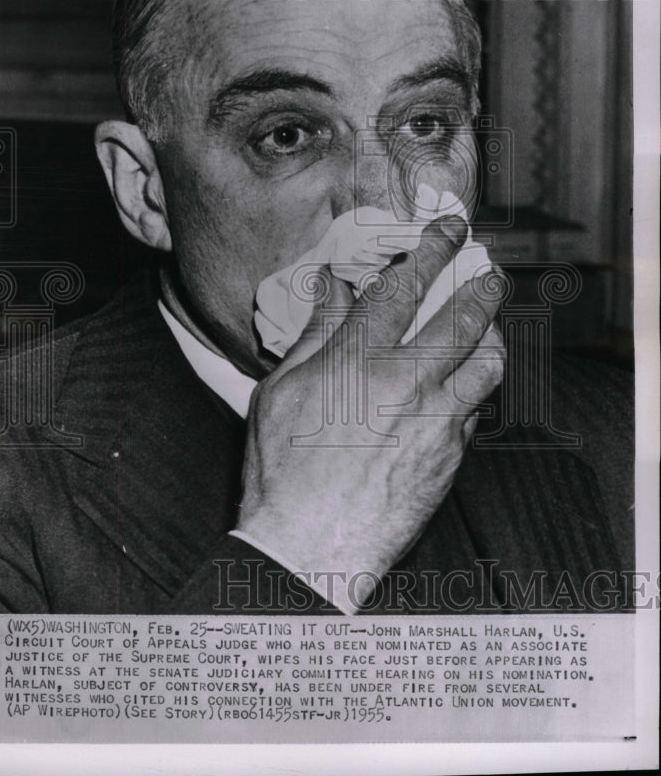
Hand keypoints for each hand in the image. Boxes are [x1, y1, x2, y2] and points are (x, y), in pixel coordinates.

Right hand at [237, 215, 504, 609]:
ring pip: (489, 361)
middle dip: (481, 283)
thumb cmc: (282, 469)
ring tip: (491, 324)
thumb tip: (330, 289)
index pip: (403, 286)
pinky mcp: (450, 456)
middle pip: (463, 316)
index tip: (448, 229)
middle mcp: (407, 381)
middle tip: (488, 269)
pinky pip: (478, 408)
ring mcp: (437, 420)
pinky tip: (467, 384)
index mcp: (359, 358)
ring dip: (494, 334)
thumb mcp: (281, 392)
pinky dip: (477, 387)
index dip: (429, 249)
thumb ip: (314, 334)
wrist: (311, 546)